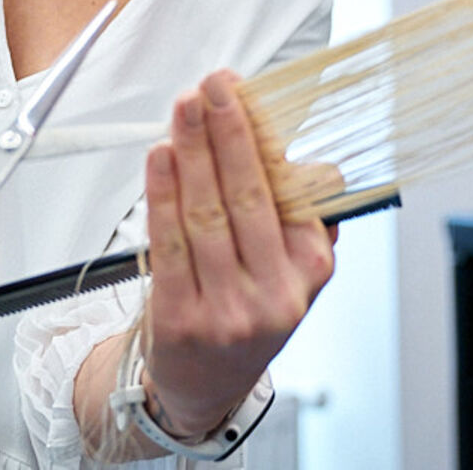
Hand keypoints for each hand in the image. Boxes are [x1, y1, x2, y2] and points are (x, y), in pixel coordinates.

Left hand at [139, 69, 334, 437]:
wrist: (206, 385)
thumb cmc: (248, 307)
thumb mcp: (290, 266)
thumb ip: (299, 211)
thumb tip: (304, 158)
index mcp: (311, 270)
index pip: (290, 191)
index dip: (263, 136)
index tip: (243, 93)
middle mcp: (275, 293)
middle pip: (249, 197)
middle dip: (229, 132)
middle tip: (214, 86)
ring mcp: (227, 311)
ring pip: (207, 215)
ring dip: (194, 153)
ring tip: (184, 109)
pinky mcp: (180, 319)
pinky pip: (169, 245)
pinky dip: (163, 195)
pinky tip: (161, 158)